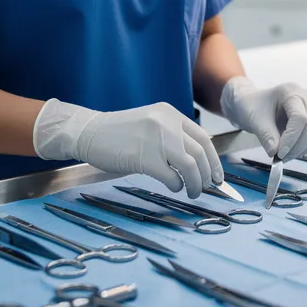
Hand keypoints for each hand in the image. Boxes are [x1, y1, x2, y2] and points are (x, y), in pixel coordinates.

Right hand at [32, 100, 223, 197]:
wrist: (89, 132)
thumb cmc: (119, 133)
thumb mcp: (151, 124)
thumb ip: (172, 136)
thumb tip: (198, 161)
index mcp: (170, 114)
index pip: (203, 138)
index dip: (214, 160)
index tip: (217, 176)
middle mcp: (166, 123)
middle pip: (200, 153)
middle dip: (207, 175)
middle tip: (207, 188)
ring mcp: (156, 140)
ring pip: (190, 166)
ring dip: (195, 183)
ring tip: (193, 192)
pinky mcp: (144, 157)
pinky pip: (171, 177)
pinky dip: (176, 185)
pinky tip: (174, 187)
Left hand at [219, 78, 306, 160]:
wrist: (250, 103)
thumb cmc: (251, 106)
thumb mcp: (254, 120)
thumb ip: (266, 136)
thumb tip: (276, 153)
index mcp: (290, 91)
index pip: (300, 117)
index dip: (292, 138)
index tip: (280, 154)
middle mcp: (304, 97)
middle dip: (299, 146)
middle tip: (282, 158)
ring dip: (302, 148)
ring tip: (284, 156)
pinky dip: (304, 147)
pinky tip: (289, 152)